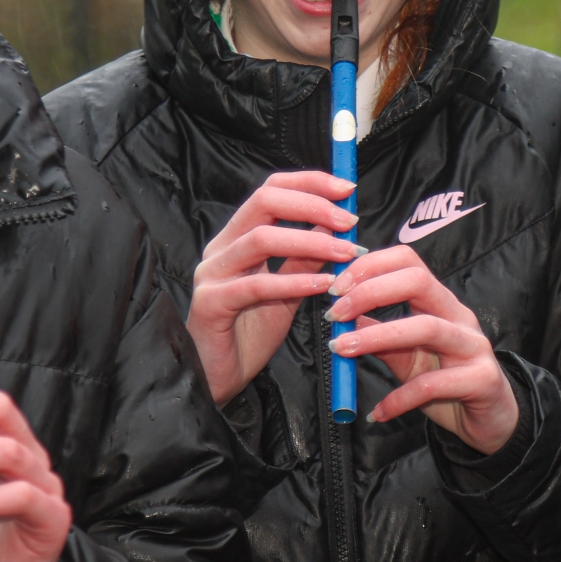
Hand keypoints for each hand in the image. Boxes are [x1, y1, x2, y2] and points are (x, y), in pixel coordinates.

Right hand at [188, 171, 363, 404]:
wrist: (216, 379)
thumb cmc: (248, 334)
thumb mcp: (287, 291)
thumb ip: (306, 260)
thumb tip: (338, 228)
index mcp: (237, 237)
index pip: (271, 190)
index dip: (309, 182)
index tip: (346, 188)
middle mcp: (221, 247)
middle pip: (264, 201)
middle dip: (312, 205)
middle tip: (349, 221)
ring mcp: (212, 273)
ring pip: (261, 239)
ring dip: (311, 242)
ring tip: (346, 253)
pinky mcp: (211, 303)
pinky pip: (256, 285)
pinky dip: (293, 281)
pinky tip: (323, 287)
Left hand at [325, 246, 519, 454]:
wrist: (489, 420)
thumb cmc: (445, 382)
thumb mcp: (405, 356)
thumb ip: (377, 335)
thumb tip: (341, 317)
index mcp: (439, 302)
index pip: (408, 262)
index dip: (370, 267)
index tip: (335, 287)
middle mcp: (459, 316)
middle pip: (419, 281)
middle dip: (371, 292)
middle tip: (335, 313)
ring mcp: (473, 346)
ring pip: (427, 328)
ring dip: (377, 337)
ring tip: (341, 349)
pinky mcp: (482, 379)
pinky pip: (433, 385)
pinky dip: (399, 398)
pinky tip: (377, 412)